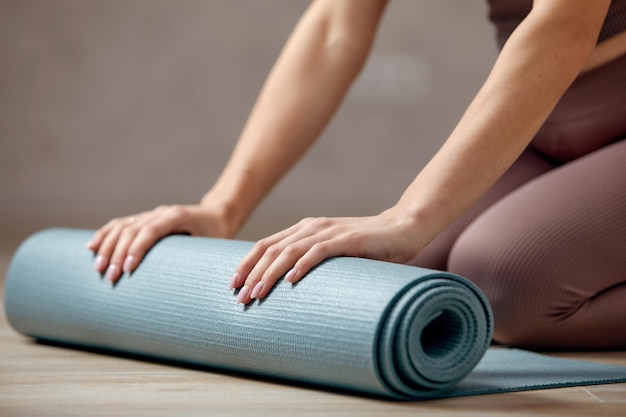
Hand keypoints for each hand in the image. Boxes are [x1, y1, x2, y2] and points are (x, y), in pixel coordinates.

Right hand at [87, 204, 232, 282]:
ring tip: (98, 269)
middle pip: (132, 230)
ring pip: (122, 227)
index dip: (137, 249)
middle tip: (111, 278)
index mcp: (177, 216)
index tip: (127, 269)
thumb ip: (203, 261)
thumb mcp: (215, 246)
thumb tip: (197, 291)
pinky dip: (104, 235)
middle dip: (118, 254)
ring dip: (107, 247)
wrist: (217, 215)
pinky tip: (91, 247)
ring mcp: (151, 214)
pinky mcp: (144, 218)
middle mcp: (161, 212)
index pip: (151, 231)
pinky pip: (120, 224)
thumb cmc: (218, 235)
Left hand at [229, 208, 422, 303]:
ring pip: (289, 251)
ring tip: (258, 294)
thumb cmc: (367, 247)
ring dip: (270, 274)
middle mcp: (311, 227)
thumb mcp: (333, 253)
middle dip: (252, 274)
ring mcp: (328, 231)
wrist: (402, 229)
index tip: (232, 286)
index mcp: (304, 229)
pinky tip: (292, 281)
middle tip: (240, 298)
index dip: (246, 264)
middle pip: (271, 249)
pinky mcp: (347, 240)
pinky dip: (303, 265)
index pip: (266, 245)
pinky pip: (318, 251)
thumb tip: (289, 288)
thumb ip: (312, 261)